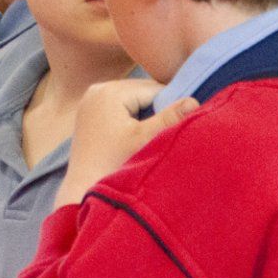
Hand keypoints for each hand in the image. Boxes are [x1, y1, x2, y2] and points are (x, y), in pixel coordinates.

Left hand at [54, 80, 197, 208]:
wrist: (82, 188)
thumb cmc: (115, 164)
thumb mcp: (146, 139)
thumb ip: (170, 119)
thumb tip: (195, 101)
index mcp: (110, 90)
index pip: (155, 89)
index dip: (170, 108)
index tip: (175, 127)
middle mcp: (97, 89)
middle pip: (142, 94)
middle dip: (156, 111)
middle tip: (160, 135)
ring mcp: (90, 100)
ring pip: (132, 102)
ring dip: (144, 116)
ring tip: (145, 138)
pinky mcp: (89, 113)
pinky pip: (119, 109)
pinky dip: (130, 120)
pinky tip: (131, 139)